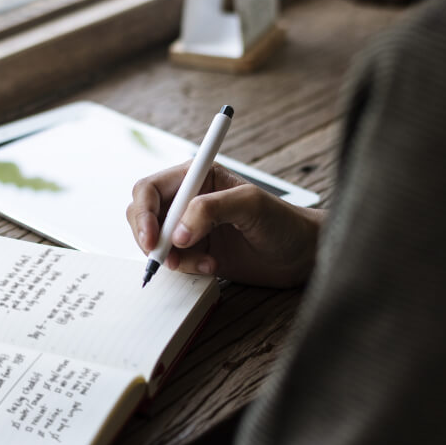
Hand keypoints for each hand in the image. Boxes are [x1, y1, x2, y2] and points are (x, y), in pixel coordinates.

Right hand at [127, 162, 324, 287]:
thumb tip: (178, 232)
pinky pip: (172, 260)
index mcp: (197, 176)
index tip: (153, 238)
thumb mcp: (250, 205)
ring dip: (172, 257)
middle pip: (143, 214)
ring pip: (155, 241)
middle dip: (150, 238)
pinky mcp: (196, 251)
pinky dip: (185, 268)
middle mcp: (188, 199)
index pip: (150, 189)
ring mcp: (190, 227)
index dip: (144, 213)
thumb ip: (210, 210)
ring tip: (204, 262)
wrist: (302, 254)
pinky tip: (211, 266)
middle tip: (165, 258)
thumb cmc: (284, 222)